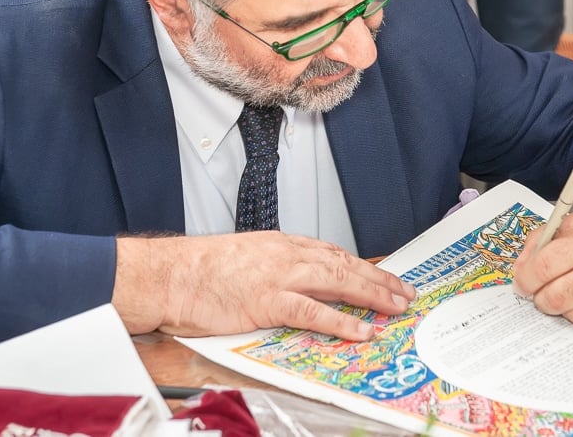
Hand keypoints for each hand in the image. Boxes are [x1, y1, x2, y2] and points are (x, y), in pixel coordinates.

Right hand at [113, 232, 415, 340]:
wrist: (169, 275)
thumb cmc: (198, 271)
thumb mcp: (245, 258)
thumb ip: (273, 267)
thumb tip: (295, 283)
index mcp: (280, 244)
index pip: (332, 252)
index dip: (362, 265)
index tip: (382, 275)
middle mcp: (286, 255)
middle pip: (344, 264)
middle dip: (378, 279)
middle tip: (403, 291)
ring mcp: (278, 276)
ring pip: (338, 282)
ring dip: (372, 295)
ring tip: (395, 307)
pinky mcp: (268, 300)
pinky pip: (314, 312)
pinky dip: (342, 321)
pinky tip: (362, 329)